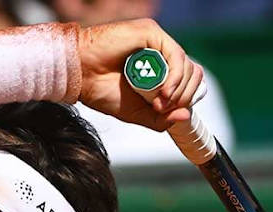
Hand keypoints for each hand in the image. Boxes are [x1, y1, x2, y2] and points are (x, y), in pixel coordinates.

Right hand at [75, 18, 204, 131]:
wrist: (80, 77)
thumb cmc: (101, 90)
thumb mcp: (136, 113)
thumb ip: (160, 118)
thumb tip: (185, 115)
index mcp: (160, 67)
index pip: (188, 79)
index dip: (185, 98)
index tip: (166, 111)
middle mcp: (161, 52)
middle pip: (192, 72)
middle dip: (183, 96)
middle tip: (162, 108)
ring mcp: (157, 40)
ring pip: (186, 65)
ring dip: (178, 89)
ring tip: (159, 102)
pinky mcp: (151, 33)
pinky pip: (176, 55)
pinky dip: (174, 77)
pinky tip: (164, 91)